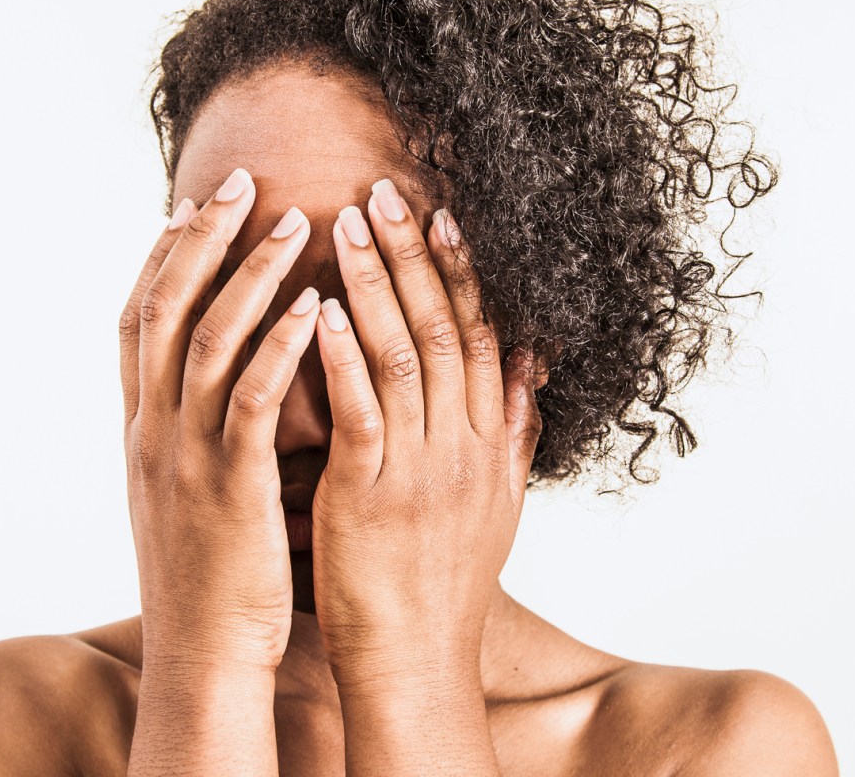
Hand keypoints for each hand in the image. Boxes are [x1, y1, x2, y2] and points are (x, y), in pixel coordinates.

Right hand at [119, 167, 319, 673]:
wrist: (202, 657)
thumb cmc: (209, 576)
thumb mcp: (184, 492)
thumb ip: (192, 434)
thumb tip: (213, 387)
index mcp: (141, 429)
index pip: (137, 320)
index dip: (162, 257)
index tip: (191, 204)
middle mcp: (151, 431)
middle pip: (162, 308)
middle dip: (200, 238)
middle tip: (239, 179)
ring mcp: (184, 456)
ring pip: (205, 340)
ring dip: (248, 274)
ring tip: (293, 220)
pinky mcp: (229, 486)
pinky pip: (249, 399)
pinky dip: (279, 345)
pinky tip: (313, 306)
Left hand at [308, 178, 543, 687]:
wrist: (417, 661)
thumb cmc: (444, 583)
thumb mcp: (499, 504)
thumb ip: (517, 430)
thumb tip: (536, 365)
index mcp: (491, 443)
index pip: (486, 336)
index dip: (466, 271)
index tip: (443, 214)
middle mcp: (465, 446)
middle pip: (446, 329)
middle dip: (412, 256)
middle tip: (383, 192)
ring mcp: (421, 468)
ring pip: (403, 354)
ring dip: (373, 285)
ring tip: (344, 224)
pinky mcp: (370, 495)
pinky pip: (360, 413)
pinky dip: (340, 357)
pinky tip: (318, 310)